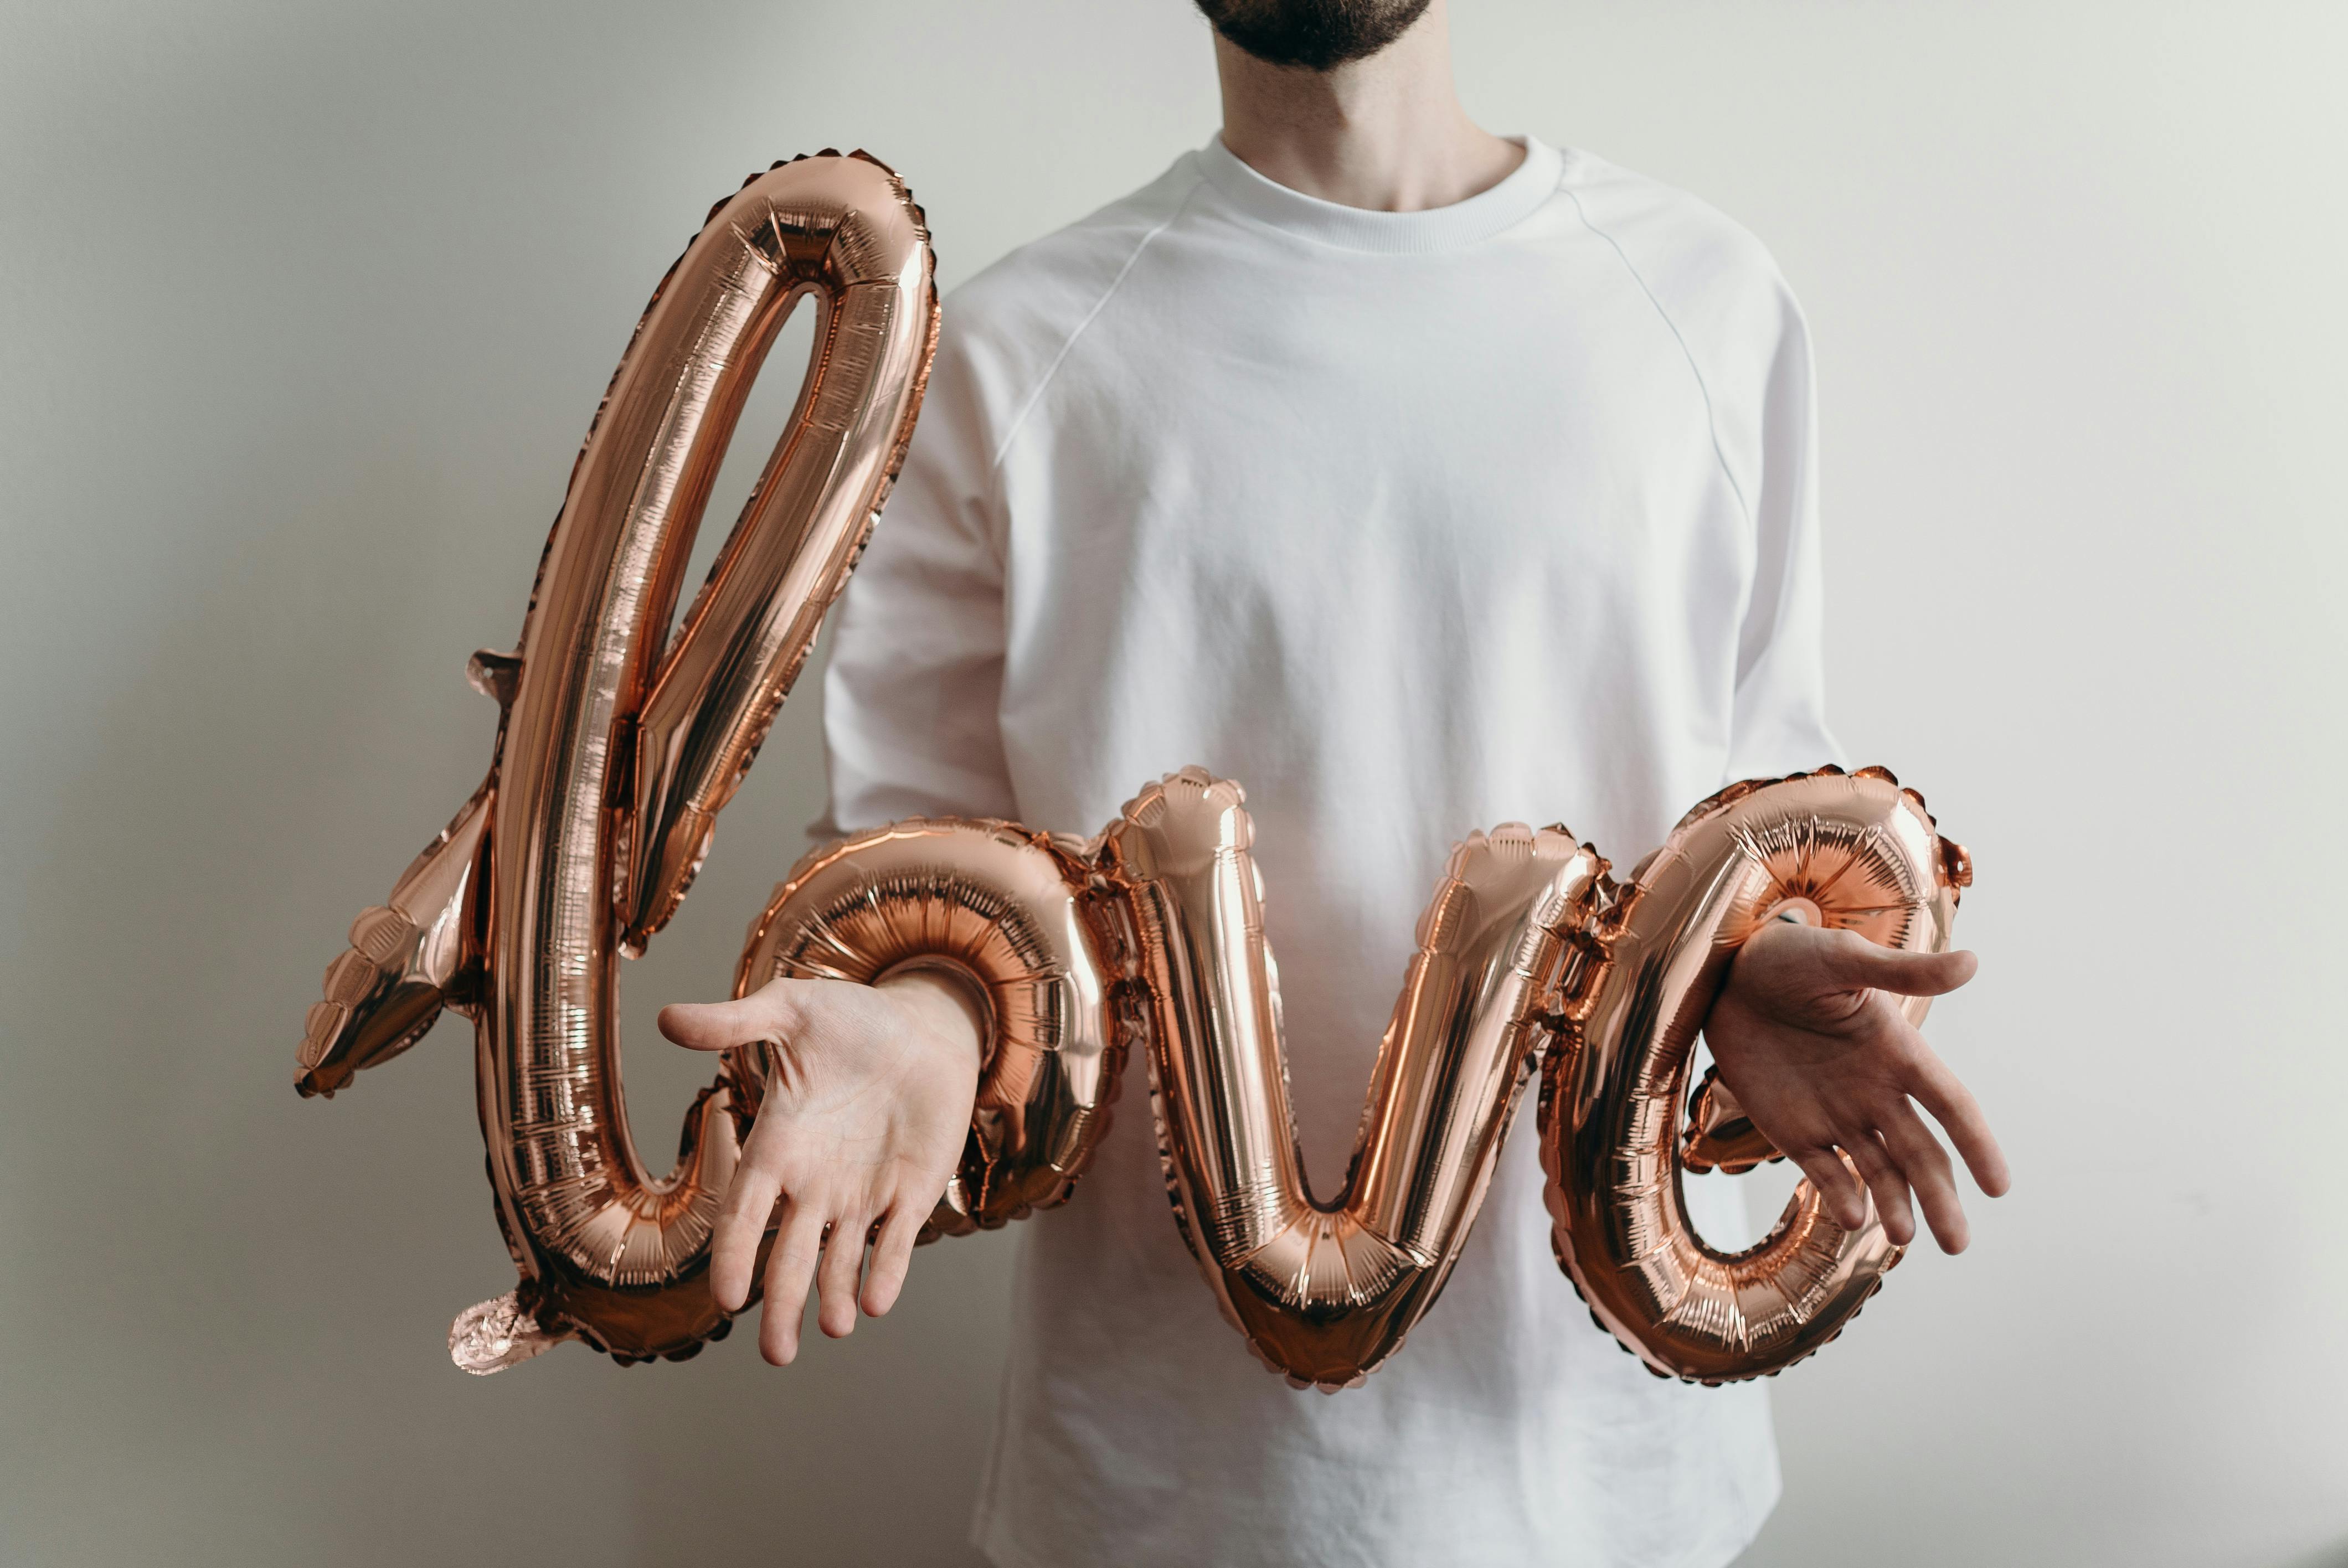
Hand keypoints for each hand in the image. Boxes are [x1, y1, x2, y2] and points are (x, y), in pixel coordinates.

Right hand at [658, 973, 984, 1363]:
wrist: (923, 1025)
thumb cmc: (851, 1017)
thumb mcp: (791, 1009)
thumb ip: (735, 1022)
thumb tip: (667, 1017)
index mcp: (778, 1146)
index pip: (745, 1212)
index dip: (735, 1255)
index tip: (727, 1298)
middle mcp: (815, 1182)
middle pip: (790, 1256)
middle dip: (782, 1305)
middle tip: (776, 1355)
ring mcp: (863, 1193)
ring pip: (842, 1260)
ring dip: (836, 1297)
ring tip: (834, 1328)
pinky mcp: (912, 1192)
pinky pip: (896, 1242)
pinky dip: (888, 1272)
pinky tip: (877, 1302)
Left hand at [1702, 920, 2009, 1252]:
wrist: (1725, 975)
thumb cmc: (1790, 958)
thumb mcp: (1844, 959)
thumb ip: (1902, 971)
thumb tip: (1971, 962)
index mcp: (1899, 1054)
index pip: (1949, 1105)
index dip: (1976, 1143)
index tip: (2000, 1187)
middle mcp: (1876, 1092)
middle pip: (1920, 1154)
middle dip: (1941, 1198)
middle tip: (1958, 1244)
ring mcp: (1836, 1115)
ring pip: (1879, 1172)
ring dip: (1895, 1205)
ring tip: (1905, 1237)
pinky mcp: (1794, 1131)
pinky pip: (1825, 1173)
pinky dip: (1840, 1197)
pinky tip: (1852, 1218)